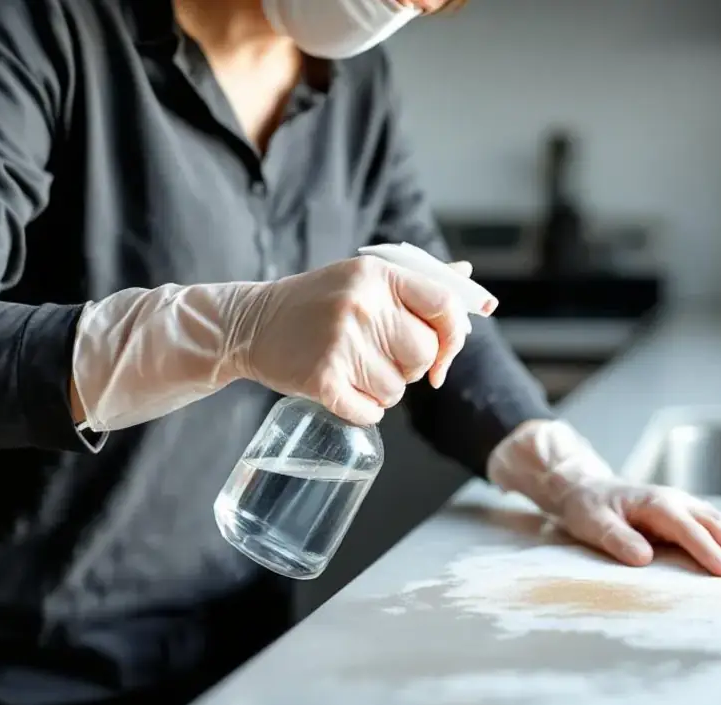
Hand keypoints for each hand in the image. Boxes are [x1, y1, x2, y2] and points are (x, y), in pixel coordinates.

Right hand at [71, 256, 490, 432]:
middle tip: (377, 358)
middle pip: (424, 356)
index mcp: (377, 275)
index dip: (453, 338)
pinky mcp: (321, 378)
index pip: (444, 306)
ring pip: (398, 391)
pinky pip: (370, 413)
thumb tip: (470, 280)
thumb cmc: (317, 303)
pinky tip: (341, 389)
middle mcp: (361, 304)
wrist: (250, 324)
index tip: (443, 357)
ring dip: (381, 391)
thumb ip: (418, 282)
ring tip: (350, 369)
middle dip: (410, 368)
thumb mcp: (364, 279)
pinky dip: (361, 410)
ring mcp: (340, 342)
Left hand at [555, 480, 720, 576]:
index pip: (688, 529)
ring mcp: (691, 507)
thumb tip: (643, 558)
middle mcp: (680, 502)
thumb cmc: (589, 508)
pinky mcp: (695, 516)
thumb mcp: (592, 523)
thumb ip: (616, 539)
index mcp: (657, 504)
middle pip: (719, 527)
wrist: (588, 488)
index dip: (708, 551)